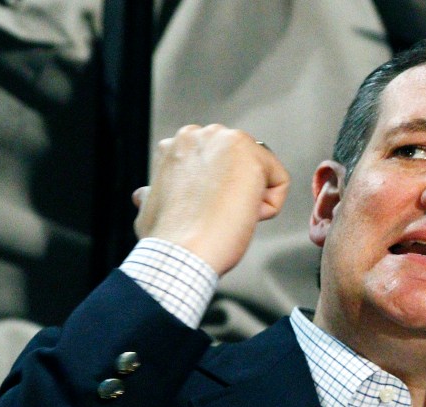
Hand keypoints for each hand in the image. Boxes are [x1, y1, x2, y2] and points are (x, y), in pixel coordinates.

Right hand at [131, 124, 290, 275]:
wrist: (180, 254)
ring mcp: (226, 141)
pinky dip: (270, 207)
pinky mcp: (251, 156)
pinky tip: (243, 215)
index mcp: (177, 144)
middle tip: (218, 214)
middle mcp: (201, 134)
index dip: (218, 193)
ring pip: (262, 171)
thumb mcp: (151, 206)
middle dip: (237, 191)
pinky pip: (280, 182)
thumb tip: (145, 194)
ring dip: (252, 198)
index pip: (221, 163)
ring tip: (227, 215)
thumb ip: (155, 192)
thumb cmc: (168, 238)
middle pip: (245, 163)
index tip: (205, 211)